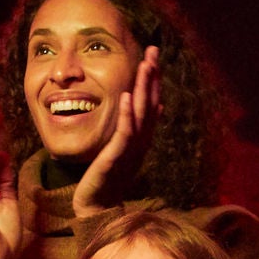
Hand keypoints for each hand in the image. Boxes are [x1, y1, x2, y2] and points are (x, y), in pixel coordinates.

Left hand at [73, 46, 160, 216]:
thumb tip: (160, 106)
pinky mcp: (116, 157)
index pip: (151, 102)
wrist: (98, 207)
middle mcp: (141, 141)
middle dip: (151, 76)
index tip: (153, 56)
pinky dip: (126, 114)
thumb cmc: (110, 178)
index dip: (153, 79)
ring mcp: (131, 149)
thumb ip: (140, 127)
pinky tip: (124, 96)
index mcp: (142, 137)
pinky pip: (124, 133)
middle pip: (149, 102)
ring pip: (140, 113)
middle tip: (153, 51)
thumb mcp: (126, 148)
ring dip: (142, 88)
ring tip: (145, 66)